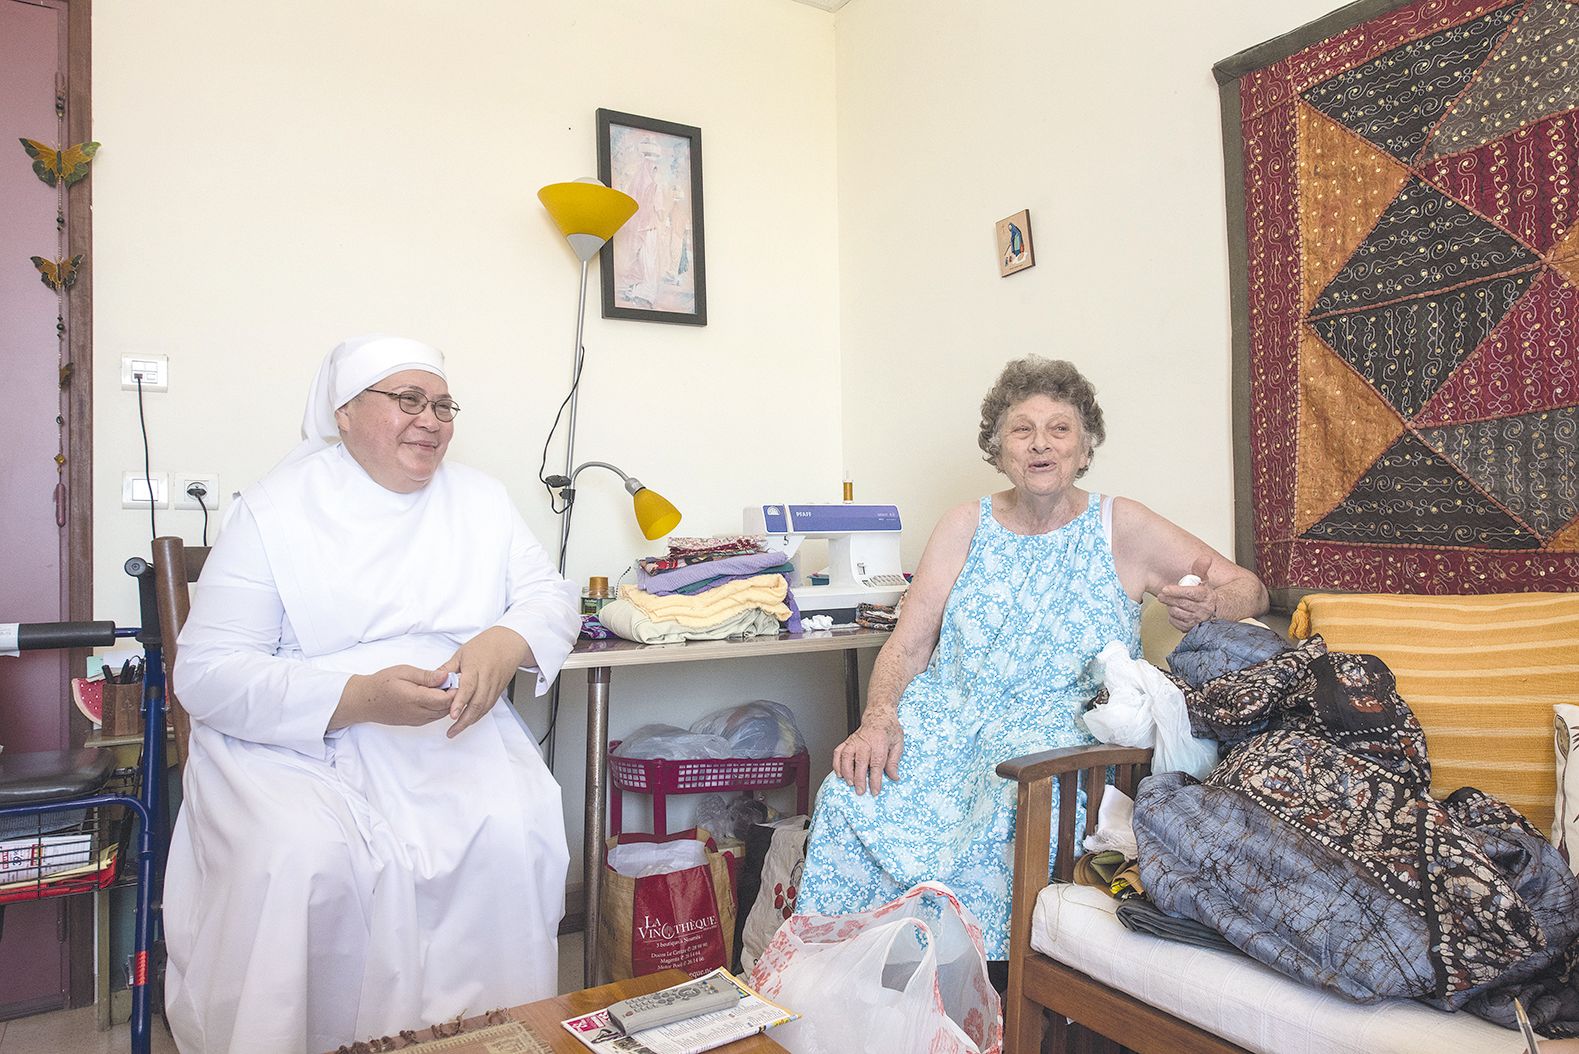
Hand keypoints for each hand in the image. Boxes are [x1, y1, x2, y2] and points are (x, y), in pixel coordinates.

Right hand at [333, 665, 452, 728]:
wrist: (364, 701)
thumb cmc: (382, 683)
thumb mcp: (404, 672)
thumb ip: (426, 676)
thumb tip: (446, 676)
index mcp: (416, 699)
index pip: (445, 699)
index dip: (454, 689)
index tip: (454, 678)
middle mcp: (418, 713)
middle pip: (446, 708)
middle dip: (452, 696)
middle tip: (450, 681)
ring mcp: (416, 720)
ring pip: (441, 714)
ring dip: (445, 702)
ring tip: (441, 687)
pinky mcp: (414, 723)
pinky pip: (433, 717)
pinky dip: (438, 708)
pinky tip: (432, 696)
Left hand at [437, 626, 529, 738]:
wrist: (509, 643)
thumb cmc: (485, 645)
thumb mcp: (461, 653)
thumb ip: (447, 668)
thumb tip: (433, 681)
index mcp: (475, 667)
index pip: (468, 687)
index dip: (460, 702)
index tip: (452, 715)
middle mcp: (486, 679)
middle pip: (477, 703)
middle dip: (464, 720)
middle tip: (452, 731)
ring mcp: (494, 686)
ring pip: (484, 708)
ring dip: (471, 721)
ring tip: (457, 730)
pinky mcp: (498, 691)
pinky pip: (488, 706)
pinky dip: (478, 715)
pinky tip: (469, 721)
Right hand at [832, 713, 902, 795]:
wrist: (879, 715)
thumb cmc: (889, 729)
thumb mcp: (898, 744)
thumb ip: (894, 761)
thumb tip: (894, 777)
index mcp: (879, 742)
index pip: (877, 764)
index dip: (875, 779)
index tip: (875, 790)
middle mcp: (865, 741)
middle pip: (860, 762)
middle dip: (860, 779)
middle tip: (861, 791)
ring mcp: (854, 741)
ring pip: (847, 757)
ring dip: (847, 772)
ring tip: (850, 783)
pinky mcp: (847, 741)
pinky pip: (838, 752)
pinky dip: (837, 763)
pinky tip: (840, 773)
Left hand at [1157, 555, 1219, 630]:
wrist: (1214, 611)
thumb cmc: (1205, 594)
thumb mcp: (1203, 580)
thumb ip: (1200, 569)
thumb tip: (1205, 558)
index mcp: (1206, 595)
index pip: (1190, 593)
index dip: (1176, 591)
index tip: (1165, 588)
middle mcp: (1204, 609)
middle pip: (1182, 604)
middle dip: (1169, 599)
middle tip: (1161, 595)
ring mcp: (1198, 620)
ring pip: (1178, 614)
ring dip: (1171, 608)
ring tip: (1169, 602)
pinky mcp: (1193, 628)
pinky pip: (1177, 623)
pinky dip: (1172, 618)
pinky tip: (1174, 612)